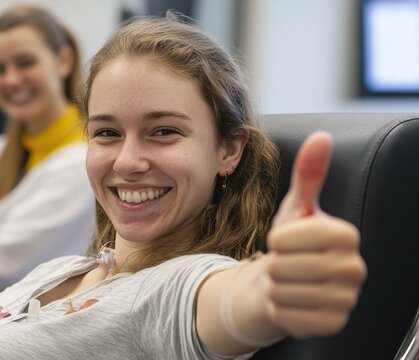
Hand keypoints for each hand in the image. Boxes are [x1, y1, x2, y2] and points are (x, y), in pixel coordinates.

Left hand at [265, 132, 366, 337]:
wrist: (287, 283)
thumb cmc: (292, 244)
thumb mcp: (296, 207)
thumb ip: (309, 173)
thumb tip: (321, 137)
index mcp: (346, 235)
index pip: (285, 238)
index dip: (276, 239)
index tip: (287, 241)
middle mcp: (354, 269)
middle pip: (280, 265)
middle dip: (273, 264)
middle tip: (287, 264)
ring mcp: (346, 300)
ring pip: (281, 290)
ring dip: (275, 287)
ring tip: (289, 281)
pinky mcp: (332, 325)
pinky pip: (285, 315)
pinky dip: (278, 308)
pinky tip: (292, 301)